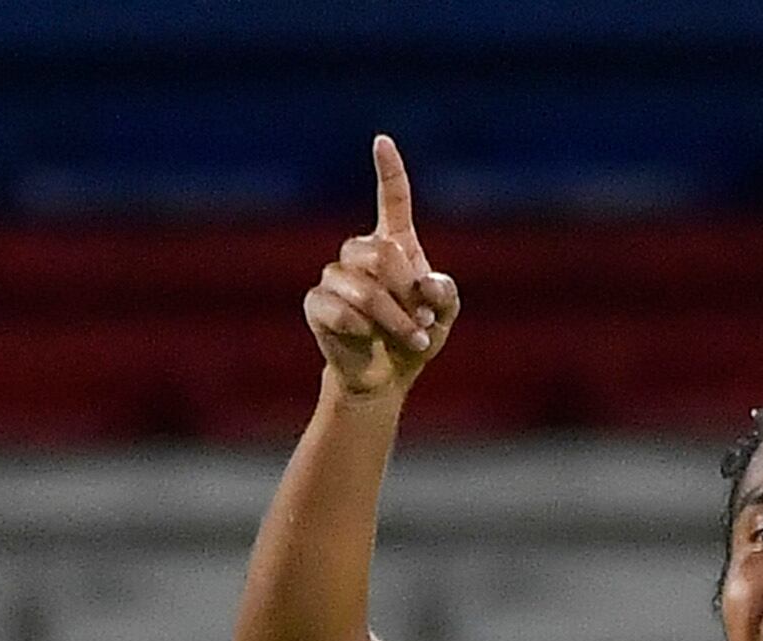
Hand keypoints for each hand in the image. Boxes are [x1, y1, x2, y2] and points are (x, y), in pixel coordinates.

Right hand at [304, 135, 458, 399]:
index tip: (382, 141)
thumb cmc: (416, 338)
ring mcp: (335, 278)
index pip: (391, 198)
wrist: (386, 377)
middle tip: (421, 319)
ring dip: (390, 317)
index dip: (389, 170)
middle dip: (404, 290)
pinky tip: (368, 338)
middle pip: (378, 252)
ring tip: (408, 337)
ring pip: (359, 285)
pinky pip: (336, 308)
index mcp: (395, 244)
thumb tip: (424, 283)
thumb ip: (445, 294)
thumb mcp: (445, 316)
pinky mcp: (316, 305)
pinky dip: (360, 327)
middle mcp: (361, 254)